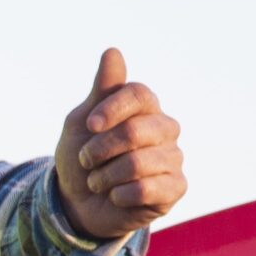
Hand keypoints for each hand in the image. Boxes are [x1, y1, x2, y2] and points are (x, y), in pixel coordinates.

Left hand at [53, 48, 184, 240]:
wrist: (79, 204)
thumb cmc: (83, 158)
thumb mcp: (82, 122)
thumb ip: (101, 90)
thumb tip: (112, 51)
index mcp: (146, 107)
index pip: (138, 93)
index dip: (111, 109)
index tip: (89, 125)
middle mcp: (166, 128)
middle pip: (135, 131)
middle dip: (99, 150)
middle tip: (86, 160)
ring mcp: (174, 158)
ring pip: (137, 163)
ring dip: (105, 176)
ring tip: (98, 181)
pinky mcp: (176, 187)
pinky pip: (146, 189)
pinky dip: (119, 195)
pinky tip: (115, 196)